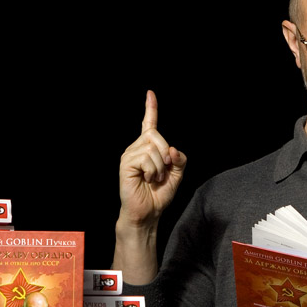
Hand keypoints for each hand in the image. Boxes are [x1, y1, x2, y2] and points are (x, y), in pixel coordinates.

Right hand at [117, 90, 186, 229]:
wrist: (148, 213)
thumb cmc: (159, 194)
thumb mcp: (176, 175)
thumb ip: (179, 160)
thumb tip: (172, 149)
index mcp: (148, 148)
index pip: (149, 124)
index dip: (150, 108)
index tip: (150, 93)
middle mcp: (137, 147)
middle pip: (156, 135)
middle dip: (166, 154)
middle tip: (162, 172)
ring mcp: (130, 155)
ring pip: (153, 148)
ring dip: (160, 167)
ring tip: (153, 179)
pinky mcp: (126, 164)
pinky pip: (146, 159)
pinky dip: (152, 171)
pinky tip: (146, 180)